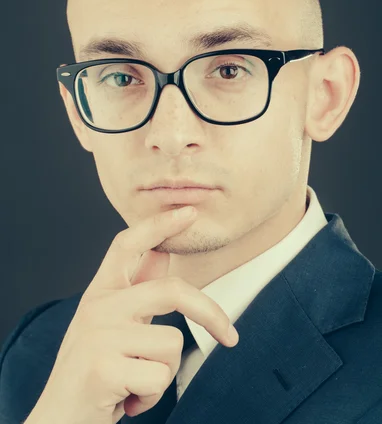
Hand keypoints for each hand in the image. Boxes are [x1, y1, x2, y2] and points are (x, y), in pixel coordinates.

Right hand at [25, 206, 238, 423]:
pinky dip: (152, 396)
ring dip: (163, 373)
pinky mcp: (102, 366)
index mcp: (100, 293)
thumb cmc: (93, 373)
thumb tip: (162, 254)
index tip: (189, 212)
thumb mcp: (111, 326)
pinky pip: (159, 377)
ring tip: (135, 382)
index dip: (159, 225)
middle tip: (230, 336)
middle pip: (170, 290)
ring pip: (171, 343)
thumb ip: (135, 291)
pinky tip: (128, 399)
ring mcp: (98, 334)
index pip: (127, 245)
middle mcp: (97, 306)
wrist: (57, 420)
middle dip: (210, 313)